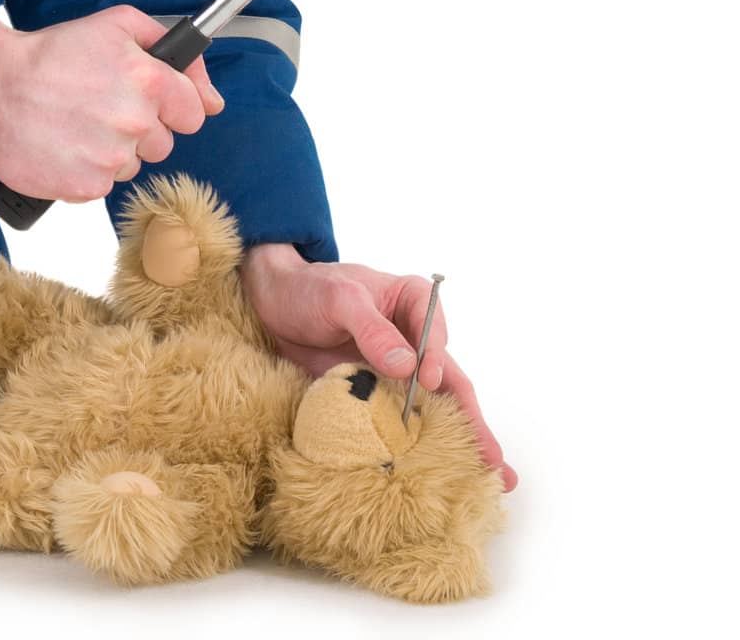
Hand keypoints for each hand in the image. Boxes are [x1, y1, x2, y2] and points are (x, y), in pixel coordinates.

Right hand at [0, 8, 224, 201]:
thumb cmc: (50, 54)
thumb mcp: (117, 25)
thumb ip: (174, 49)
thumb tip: (212, 97)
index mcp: (149, 80)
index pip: (194, 113)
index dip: (171, 106)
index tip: (148, 101)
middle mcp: (135, 121)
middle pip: (163, 143)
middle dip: (139, 128)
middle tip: (100, 106)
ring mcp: (110, 158)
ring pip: (132, 165)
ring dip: (111, 150)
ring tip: (76, 123)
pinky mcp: (84, 187)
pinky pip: (102, 185)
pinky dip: (86, 170)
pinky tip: (64, 144)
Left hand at [239, 245, 517, 492]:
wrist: (273, 304)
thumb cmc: (309, 288)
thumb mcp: (339, 299)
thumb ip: (372, 329)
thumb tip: (408, 365)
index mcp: (414, 303)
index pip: (436, 335)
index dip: (437, 360)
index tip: (430, 380)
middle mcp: (414, 340)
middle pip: (450, 382)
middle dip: (474, 423)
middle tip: (497, 463)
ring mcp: (396, 371)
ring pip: (433, 409)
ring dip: (457, 443)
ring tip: (487, 480)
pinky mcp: (374, 395)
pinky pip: (398, 422)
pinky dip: (417, 447)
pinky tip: (435, 475)